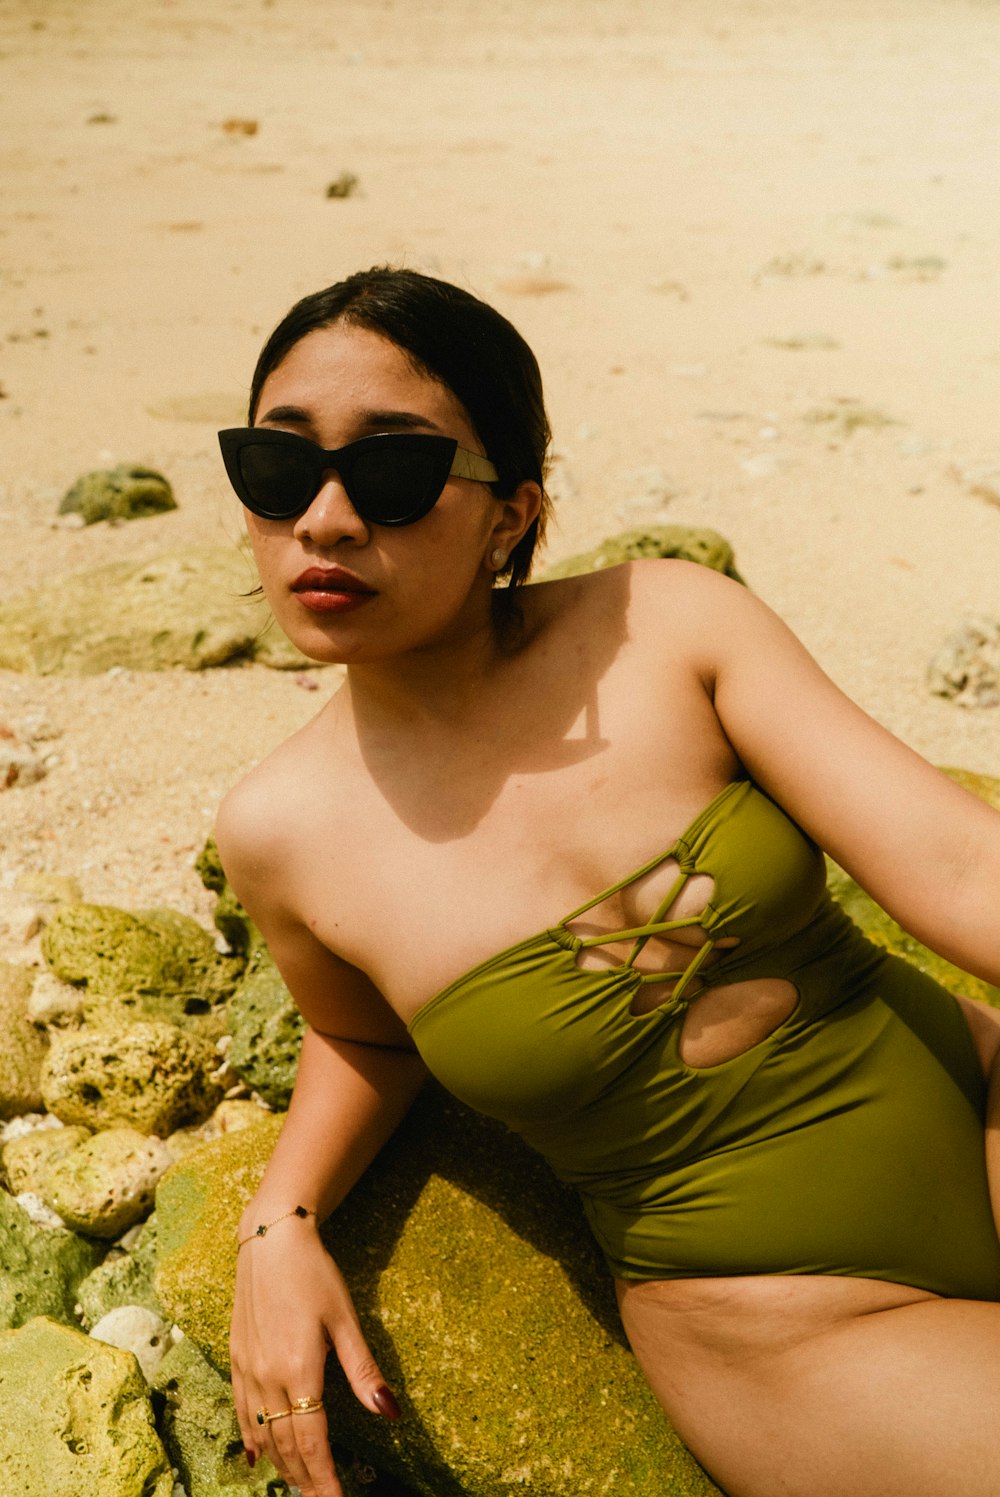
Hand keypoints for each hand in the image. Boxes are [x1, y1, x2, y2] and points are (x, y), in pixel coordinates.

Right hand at [230, 1217, 398, 1496]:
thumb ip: (364, 1371)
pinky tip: (257, 1458)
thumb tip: (390, 1413)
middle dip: (305, 1478)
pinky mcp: (235, 1358)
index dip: (324, 1477)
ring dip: (281, 1464)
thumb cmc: (315, 1273)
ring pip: (261, 1433)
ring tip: (299, 1485)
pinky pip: (241, 1411)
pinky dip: (251, 1439)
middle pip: (285, 1445)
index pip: (312, 1441)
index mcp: (300, 1369)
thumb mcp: (346, 1319)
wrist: (270, 1239)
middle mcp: (267, 1376)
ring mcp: (247, 1369)